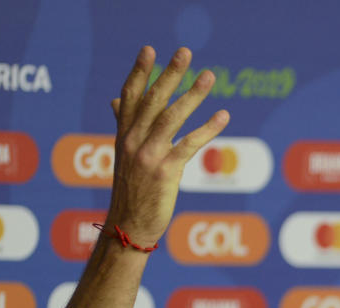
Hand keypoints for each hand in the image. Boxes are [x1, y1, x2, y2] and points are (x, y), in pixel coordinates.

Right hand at [107, 46, 228, 244]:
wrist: (128, 227)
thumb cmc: (131, 192)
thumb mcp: (124, 155)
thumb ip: (124, 126)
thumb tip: (116, 101)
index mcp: (123, 135)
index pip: (130, 96)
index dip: (140, 72)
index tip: (150, 49)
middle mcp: (133, 141)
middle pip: (152, 100)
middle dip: (169, 74)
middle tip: (185, 52)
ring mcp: (148, 156)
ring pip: (171, 118)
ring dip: (192, 95)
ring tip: (209, 76)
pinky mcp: (165, 172)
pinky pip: (189, 144)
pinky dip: (207, 128)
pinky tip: (223, 116)